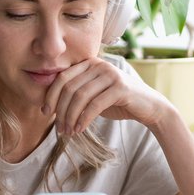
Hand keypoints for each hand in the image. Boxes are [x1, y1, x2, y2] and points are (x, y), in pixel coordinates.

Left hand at [43, 57, 171, 133]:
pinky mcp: (120, 88)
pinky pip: (95, 105)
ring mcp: (111, 74)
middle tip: (59, 128)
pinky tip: (80, 129)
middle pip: (69, 87)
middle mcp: (99, 64)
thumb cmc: (117, 102)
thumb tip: (49, 105)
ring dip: (71, 117)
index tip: (45, 112)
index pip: (62, 77)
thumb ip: (76, 94)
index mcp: (90, 63)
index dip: (51, 95)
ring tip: (68, 131)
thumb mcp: (93, 95)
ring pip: (80, 96)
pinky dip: (84, 119)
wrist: (148, 107)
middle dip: (60, 109)